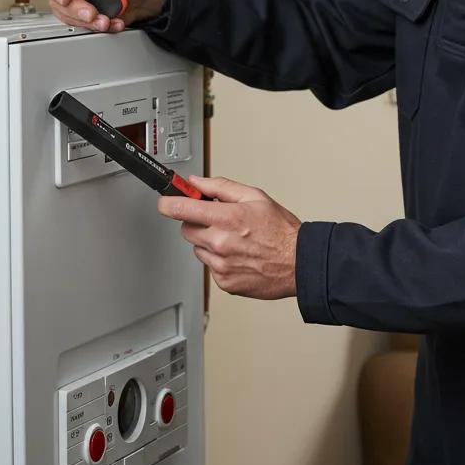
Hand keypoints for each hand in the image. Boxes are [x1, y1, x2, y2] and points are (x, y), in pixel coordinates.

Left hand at [158, 176, 300, 299]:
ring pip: (197, 249)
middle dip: (196, 221)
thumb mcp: (254, 196)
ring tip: (233, 239)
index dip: (168, 203)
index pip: (182, 209)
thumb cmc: (281, 230)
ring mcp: (221, 265)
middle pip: (186, 229)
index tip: (164, 202)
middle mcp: (221, 242)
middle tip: (216, 219)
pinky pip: (209, 267)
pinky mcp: (224, 282)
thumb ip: (221, 187)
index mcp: (228, 218)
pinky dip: (218, 260)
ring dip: (208, 242)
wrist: (300, 263)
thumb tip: (197, 182)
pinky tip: (238, 255)